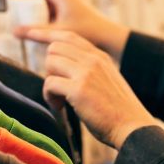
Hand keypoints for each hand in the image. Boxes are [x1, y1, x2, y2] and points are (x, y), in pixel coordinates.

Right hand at [11, 0, 128, 59]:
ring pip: (44, 4)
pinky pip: (51, 12)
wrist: (108, 37)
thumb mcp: (58, 31)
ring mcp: (66, 5)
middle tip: (12, 9)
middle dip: (24, 0)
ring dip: (33, 11)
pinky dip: (42, 18)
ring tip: (22, 22)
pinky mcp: (69, 14)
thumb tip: (15, 31)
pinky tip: (37, 30)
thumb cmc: (90, 30)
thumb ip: (36, 32)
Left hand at [27, 28, 156, 148]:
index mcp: (100, 56)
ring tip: (60, 99)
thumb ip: (90, 70)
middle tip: (59, 88)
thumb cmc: (119, 110)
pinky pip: (49, 83)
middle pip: (55, 47)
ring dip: (49, 83)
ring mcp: (86, 72)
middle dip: (50, 68)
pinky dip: (49, 97)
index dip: (48, 35)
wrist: (132, 127)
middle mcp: (93, 59)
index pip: (69, 36)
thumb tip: (65, 70)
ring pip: (50, 62)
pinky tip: (60, 108)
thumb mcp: (108, 80)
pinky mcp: (78, 89)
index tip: (31, 36)